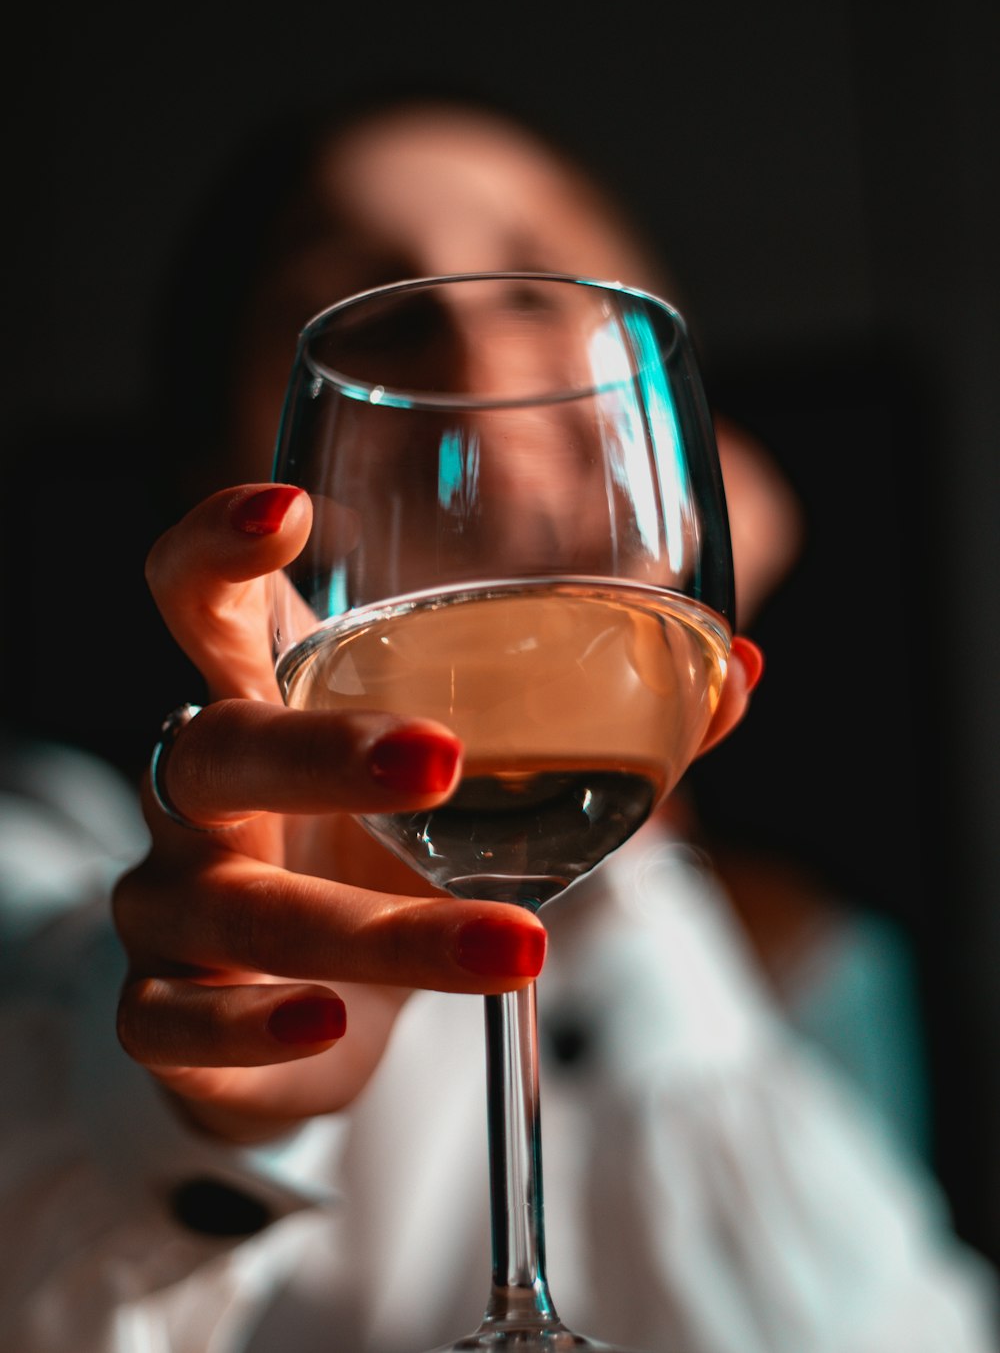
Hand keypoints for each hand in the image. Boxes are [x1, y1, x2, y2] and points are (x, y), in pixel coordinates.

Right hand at [113, 484, 759, 1142]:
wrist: (300, 1004)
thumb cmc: (385, 852)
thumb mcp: (476, 784)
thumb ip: (599, 721)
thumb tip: (741, 668)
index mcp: (264, 701)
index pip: (198, 600)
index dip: (217, 547)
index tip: (290, 510)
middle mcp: (200, 788)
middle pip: (221, 746)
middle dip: (323, 751)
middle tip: (444, 759)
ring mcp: (170, 898)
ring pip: (232, 902)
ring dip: (368, 928)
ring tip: (509, 947)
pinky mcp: (163, 1005)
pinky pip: (175, 1020)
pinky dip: (252, 1025)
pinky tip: (332, 1026)